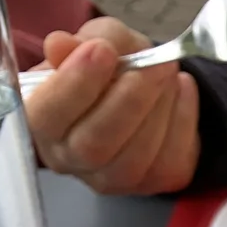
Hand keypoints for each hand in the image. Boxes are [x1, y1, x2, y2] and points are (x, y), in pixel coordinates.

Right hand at [25, 17, 199, 195]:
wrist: (137, 87)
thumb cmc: (102, 65)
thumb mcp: (87, 42)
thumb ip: (76, 43)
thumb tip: (59, 46)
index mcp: (43, 123)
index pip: (48, 116)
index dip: (75, 85)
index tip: (101, 51)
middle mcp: (72, 160)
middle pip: (95, 145)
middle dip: (128, 101)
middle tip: (154, 64)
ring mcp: (113, 179)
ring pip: (136, 158)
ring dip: (159, 108)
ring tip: (166, 69)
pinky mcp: (153, 184)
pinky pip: (171, 160)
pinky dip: (184, 119)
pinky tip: (182, 88)